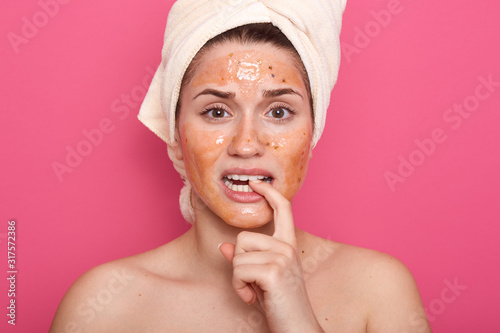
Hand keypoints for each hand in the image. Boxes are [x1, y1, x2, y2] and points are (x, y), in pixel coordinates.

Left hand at [219, 180, 323, 332]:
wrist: (296, 328)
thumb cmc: (279, 304)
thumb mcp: (259, 278)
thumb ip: (245, 259)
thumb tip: (224, 247)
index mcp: (287, 244)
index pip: (282, 209)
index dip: (269, 192)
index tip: (256, 182)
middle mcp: (287, 246)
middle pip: (243, 237)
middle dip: (239, 262)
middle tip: (253, 284)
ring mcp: (282, 257)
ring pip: (238, 255)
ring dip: (238, 279)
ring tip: (254, 292)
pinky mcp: (273, 271)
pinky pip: (238, 270)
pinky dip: (239, 288)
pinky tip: (252, 298)